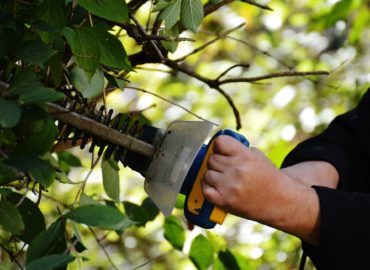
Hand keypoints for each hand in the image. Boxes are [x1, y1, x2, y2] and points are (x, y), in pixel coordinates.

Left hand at [202, 135, 319, 244]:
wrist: (279, 200)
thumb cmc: (266, 176)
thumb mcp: (256, 155)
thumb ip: (236, 149)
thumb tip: (214, 145)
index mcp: (245, 156)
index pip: (219, 142)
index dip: (219, 146)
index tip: (223, 150)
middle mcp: (237, 170)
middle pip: (211, 158)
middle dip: (217, 161)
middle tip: (227, 168)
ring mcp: (230, 187)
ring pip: (207, 173)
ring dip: (213, 175)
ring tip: (225, 179)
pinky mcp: (224, 201)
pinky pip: (204, 188)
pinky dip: (208, 187)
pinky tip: (217, 187)